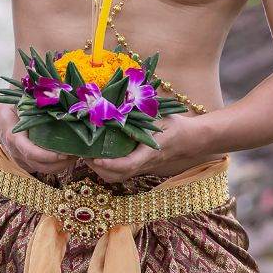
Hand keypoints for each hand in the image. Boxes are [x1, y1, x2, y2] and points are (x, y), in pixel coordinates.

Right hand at [0, 102, 80, 175]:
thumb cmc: (12, 110)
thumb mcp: (19, 103)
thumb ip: (32, 99)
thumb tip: (50, 90)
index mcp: (15, 138)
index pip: (32, 153)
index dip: (49, 156)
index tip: (65, 153)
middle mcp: (17, 153)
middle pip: (41, 166)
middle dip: (61, 163)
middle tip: (78, 153)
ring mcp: (21, 161)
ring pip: (44, 170)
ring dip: (61, 166)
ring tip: (77, 155)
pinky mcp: (26, 164)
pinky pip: (43, 169)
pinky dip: (57, 166)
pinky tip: (68, 157)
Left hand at [90, 114, 210, 184]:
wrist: (188, 139)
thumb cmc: (173, 125)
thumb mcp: (159, 115)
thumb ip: (141, 109)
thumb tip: (121, 96)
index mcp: (149, 151)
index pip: (128, 164)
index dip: (111, 164)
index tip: (96, 159)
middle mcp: (144, 164)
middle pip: (118, 175)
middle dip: (98, 168)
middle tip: (83, 153)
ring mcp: (141, 168)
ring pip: (118, 177)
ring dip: (100, 170)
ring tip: (88, 155)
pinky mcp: (139, 167)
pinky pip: (120, 174)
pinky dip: (107, 168)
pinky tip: (99, 155)